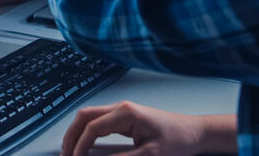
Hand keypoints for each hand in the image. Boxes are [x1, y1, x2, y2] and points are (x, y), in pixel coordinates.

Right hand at [61, 102, 236, 155]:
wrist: (193, 132)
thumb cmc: (178, 141)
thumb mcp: (150, 155)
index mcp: (126, 114)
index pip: (93, 127)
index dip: (80, 145)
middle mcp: (120, 108)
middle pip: (84, 116)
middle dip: (71, 135)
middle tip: (64, 155)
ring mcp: (121, 110)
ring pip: (88, 116)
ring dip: (76, 132)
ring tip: (70, 151)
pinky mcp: (124, 117)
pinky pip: (97, 120)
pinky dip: (86, 132)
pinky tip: (84, 145)